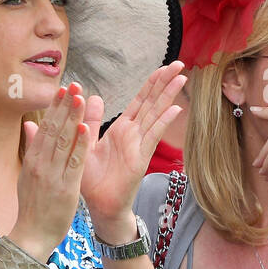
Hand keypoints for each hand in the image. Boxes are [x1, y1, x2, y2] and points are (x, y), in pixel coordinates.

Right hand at [9, 84, 93, 261]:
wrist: (31, 237)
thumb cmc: (33, 207)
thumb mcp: (29, 175)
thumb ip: (33, 149)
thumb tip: (29, 125)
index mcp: (33, 160)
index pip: (45, 128)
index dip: (54, 108)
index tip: (62, 89)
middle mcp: (40, 164)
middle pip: (53, 130)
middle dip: (63, 106)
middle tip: (73, 85)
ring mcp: (51, 175)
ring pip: (63, 141)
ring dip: (72, 118)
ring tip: (79, 97)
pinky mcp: (65, 187)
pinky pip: (73, 162)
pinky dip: (78, 144)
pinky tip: (84, 128)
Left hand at [80, 62, 184, 235]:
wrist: (98, 205)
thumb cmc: (92, 179)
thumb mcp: (86, 142)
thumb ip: (90, 120)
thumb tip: (92, 96)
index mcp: (121, 129)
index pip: (139, 101)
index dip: (151, 83)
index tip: (162, 67)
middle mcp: (134, 134)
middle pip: (152, 102)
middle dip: (165, 82)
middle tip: (179, 63)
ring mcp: (139, 145)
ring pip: (156, 115)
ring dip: (168, 96)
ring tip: (181, 78)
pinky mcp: (140, 158)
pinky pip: (153, 137)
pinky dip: (163, 122)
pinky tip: (175, 109)